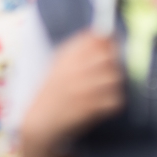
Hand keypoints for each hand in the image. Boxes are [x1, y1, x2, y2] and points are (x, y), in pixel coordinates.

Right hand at [20, 32, 123, 151]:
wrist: (40, 121)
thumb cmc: (52, 92)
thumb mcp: (59, 64)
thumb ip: (79, 49)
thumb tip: (105, 35)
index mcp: (67, 56)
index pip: (96, 37)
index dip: (108, 40)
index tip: (111, 46)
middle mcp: (74, 69)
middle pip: (109, 55)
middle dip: (113, 63)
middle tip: (107, 72)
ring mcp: (83, 88)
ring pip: (115, 77)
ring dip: (113, 84)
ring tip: (102, 91)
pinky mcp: (90, 107)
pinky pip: (116, 99)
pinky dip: (112, 103)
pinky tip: (101, 105)